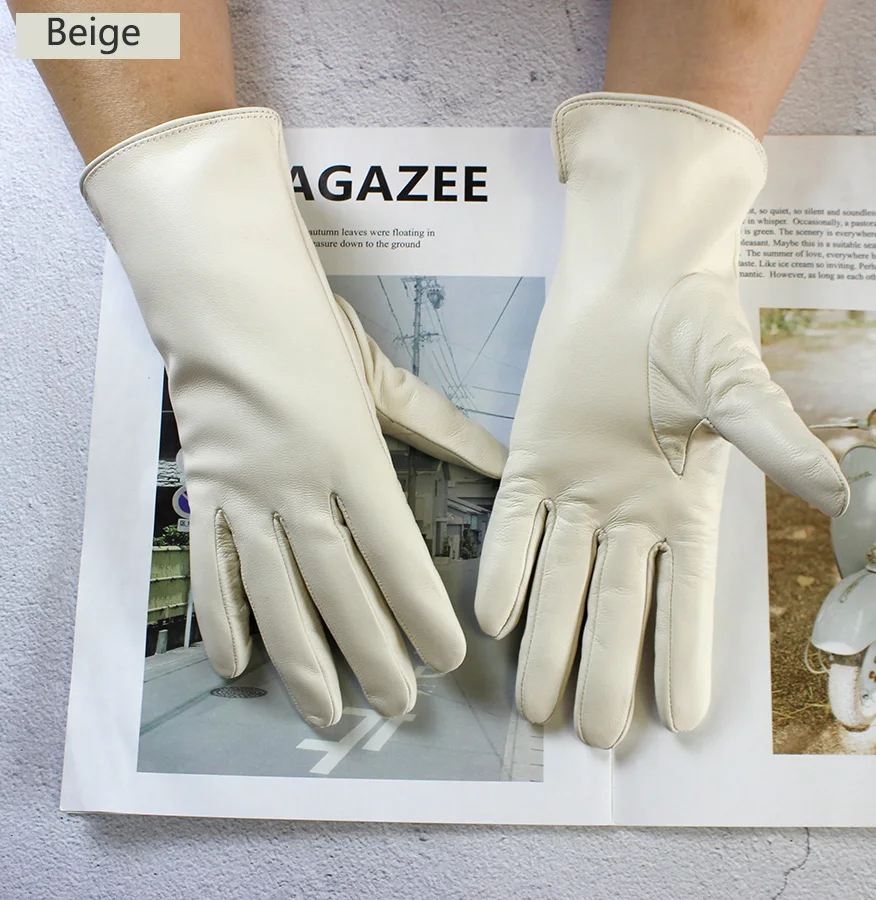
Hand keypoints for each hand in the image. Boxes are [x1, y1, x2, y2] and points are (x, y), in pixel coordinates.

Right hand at [82, 109, 506, 725]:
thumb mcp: (385, 379)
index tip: (445, 660)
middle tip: (398, 706)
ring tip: (329, 710)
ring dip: (303, 658)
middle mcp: (299, 488)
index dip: (420, 612)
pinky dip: (222, 621)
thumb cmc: (313, 336)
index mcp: (353, 458)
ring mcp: (244, 496)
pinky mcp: (203, 496)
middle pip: (339, 589)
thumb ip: (442, 428)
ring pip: (275, 595)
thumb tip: (502, 463)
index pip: (393, 553)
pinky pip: (211, 570)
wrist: (225, 303)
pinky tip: (238, 668)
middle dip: (372, 653)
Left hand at [475, 93, 847, 747]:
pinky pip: (513, 528)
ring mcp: (576, 493)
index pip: (685, 600)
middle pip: (614, 608)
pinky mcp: (530, 463)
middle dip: (604, 671)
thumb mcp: (740, 389)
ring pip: (559, 581)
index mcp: (684, 509)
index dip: (680, 657)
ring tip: (538, 708)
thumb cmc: (695, 329)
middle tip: (594, 738)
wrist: (633, 282)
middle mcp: (627, 514)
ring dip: (547, 642)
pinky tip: (496, 620)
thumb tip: (842, 495)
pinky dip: (505, 570)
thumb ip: (777, 442)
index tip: (677, 722)